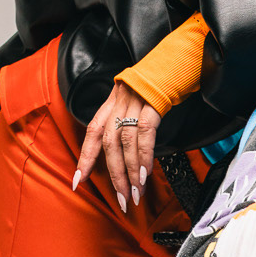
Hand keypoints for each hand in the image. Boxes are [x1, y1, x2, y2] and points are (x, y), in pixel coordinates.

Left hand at [72, 81, 160, 211]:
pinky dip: (144, 157)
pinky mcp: (153, 104)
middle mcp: (118, 103)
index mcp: (112, 103)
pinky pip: (145, 135)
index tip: (78, 182)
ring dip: (131, 172)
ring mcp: (134, 103)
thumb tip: (130, 150)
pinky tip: (145, 174)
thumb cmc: (160, 81)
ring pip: (126, 143)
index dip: (85, 158)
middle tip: (121, 199)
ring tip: (136, 193)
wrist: (177, 57)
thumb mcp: (136, 99)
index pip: (93, 133)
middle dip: (114, 175)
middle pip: (109, 144)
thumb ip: (129, 119)